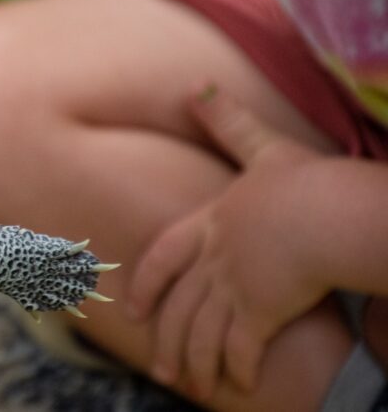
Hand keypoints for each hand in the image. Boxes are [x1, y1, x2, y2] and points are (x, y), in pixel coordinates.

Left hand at [126, 87, 332, 399]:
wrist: (331, 211)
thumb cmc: (305, 181)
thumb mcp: (263, 147)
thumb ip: (229, 121)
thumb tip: (195, 85)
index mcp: (212, 222)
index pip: (164, 255)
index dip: (149, 282)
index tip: (136, 308)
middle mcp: (215, 257)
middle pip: (180, 306)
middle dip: (170, 341)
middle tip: (162, 371)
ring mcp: (233, 284)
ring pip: (202, 333)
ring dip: (196, 364)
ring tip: (192, 387)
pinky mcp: (260, 309)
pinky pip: (239, 348)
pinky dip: (235, 368)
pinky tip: (237, 385)